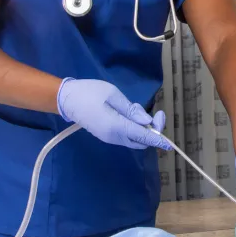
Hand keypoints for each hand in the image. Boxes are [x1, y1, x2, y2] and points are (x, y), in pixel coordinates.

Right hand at [56, 78, 171, 149]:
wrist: (66, 99)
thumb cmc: (89, 92)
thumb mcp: (112, 95)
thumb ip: (131, 110)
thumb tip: (147, 121)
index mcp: (115, 126)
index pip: (142, 136)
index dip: (157, 139)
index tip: (169, 143)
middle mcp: (113, 136)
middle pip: (140, 141)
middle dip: (153, 131)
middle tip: (158, 113)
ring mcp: (109, 138)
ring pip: (134, 140)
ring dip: (143, 129)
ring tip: (137, 109)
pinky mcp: (106, 135)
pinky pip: (126, 136)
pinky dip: (134, 129)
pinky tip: (130, 113)